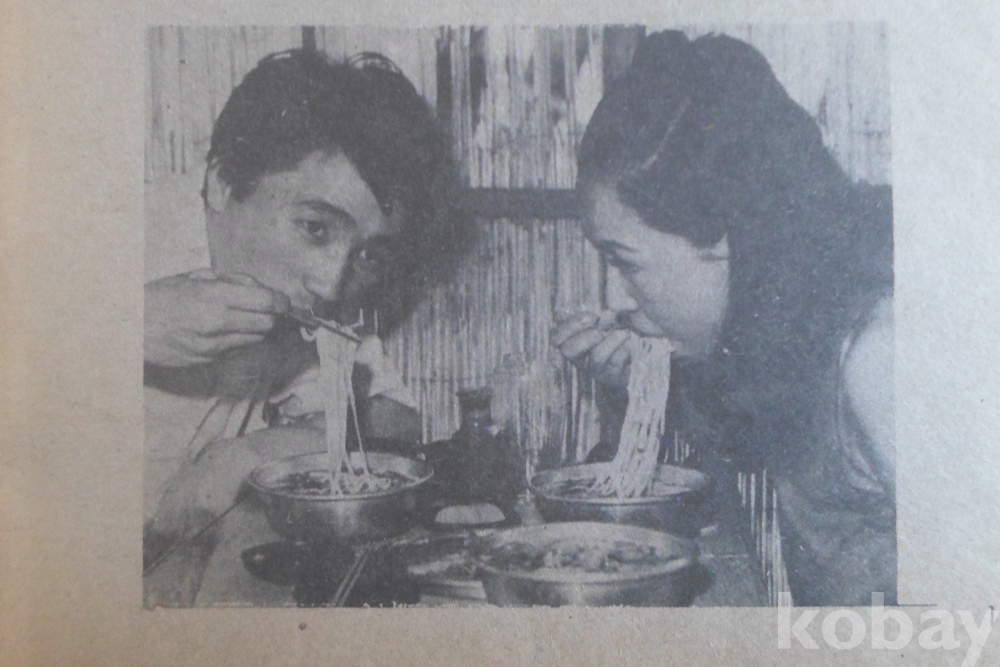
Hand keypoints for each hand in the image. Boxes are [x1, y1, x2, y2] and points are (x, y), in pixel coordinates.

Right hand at [144, 270, 290, 366]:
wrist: (127, 329)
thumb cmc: (159, 297)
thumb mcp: (193, 277)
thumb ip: (230, 280)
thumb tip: (259, 288)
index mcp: (213, 296)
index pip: (266, 302)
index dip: (281, 301)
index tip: (283, 301)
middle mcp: (217, 322)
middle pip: (268, 324)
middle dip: (273, 316)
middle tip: (270, 310)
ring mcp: (213, 345)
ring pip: (255, 339)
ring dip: (258, 329)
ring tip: (245, 318)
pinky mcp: (208, 359)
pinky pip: (236, 349)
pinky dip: (240, 340)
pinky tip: (226, 331)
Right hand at [551, 310, 632, 390]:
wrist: (636, 355)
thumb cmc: (613, 333)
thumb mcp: (598, 321)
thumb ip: (583, 317)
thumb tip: (563, 313)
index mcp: (570, 341)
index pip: (556, 337)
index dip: (570, 325)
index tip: (593, 316)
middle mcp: (578, 358)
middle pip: (568, 351)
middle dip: (586, 336)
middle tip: (602, 329)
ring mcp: (594, 370)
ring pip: (596, 358)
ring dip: (611, 341)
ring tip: (625, 332)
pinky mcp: (611, 378)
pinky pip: (615, 364)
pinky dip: (624, 350)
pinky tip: (630, 344)